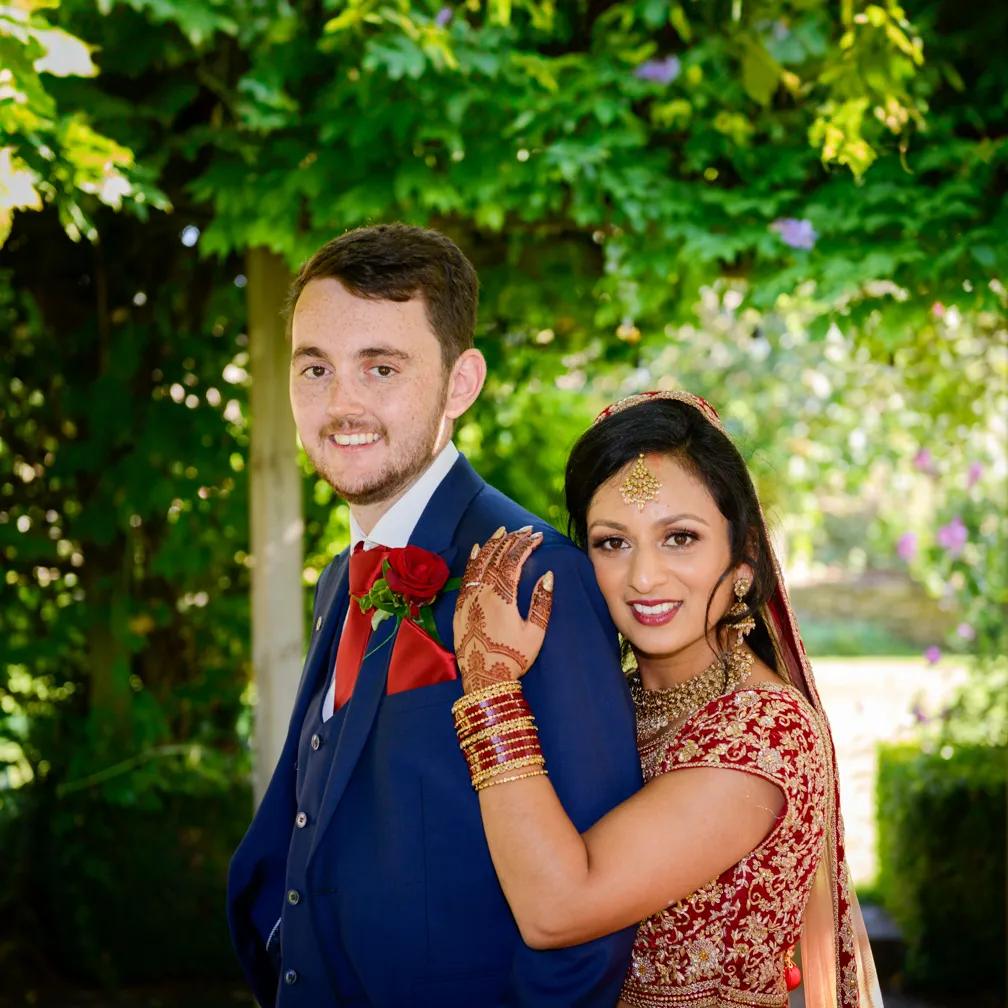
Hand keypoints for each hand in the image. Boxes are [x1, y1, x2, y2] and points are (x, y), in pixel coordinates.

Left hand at [453, 526, 553, 693]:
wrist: (483, 679)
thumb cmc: (512, 658)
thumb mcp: (535, 632)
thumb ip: (541, 602)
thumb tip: (547, 575)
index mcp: (502, 596)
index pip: (514, 560)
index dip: (526, 545)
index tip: (538, 537)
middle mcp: (482, 592)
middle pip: (496, 556)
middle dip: (511, 539)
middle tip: (525, 529)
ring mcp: (468, 598)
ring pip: (479, 562)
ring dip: (491, 544)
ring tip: (502, 531)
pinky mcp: (460, 607)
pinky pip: (466, 576)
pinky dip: (473, 560)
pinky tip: (477, 550)